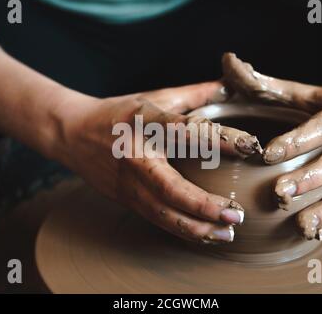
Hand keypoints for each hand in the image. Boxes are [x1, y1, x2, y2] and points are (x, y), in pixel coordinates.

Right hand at [51, 82, 261, 242]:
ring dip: (196, 228)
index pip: (184, 131)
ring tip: (227, 233)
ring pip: (162, 213)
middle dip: (203, 204)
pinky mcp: (125, 199)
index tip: (250, 147)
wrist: (71, 134)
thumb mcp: (152, 97)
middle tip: (237, 213)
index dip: (217, 140)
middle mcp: (135, 156)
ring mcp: (127, 182)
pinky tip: (206, 236)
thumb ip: (192, 94)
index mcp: (144, 122)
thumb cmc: (118, 113)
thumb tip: (229, 84)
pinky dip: (182, 230)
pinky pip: (156, 220)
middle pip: (169, 187)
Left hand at [222, 53, 321, 240]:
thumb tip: (226, 60)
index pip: (321, 126)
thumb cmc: (320, 104)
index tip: (266, 154)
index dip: (296, 140)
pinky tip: (313, 233)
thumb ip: (262, 83)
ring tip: (300, 224)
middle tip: (278, 193)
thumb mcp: (296, 91)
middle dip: (309, 178)